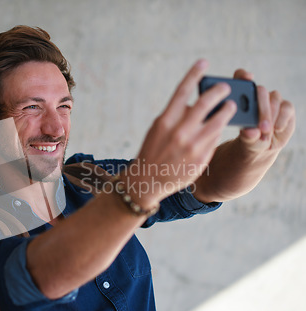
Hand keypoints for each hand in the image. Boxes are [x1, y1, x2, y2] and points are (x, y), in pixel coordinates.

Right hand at [128, 59, 236, 207]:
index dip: (194, 74)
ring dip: (226, 111)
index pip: (183, 91)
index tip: (204, 62)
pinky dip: (217, 132)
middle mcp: (180, 131)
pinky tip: (217, 128)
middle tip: (225, 88)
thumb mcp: (158, 129)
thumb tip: (198, 104)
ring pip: (218, 122)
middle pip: (206, 103)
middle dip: (219, 92)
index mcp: (165, 120)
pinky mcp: (202, 158)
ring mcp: (193, 146)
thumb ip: (176, 115)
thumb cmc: (153, 150)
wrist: (148, 180)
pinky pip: (215, 139)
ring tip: (230, 106)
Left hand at [233, 69, 294, 155]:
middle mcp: (258, 96)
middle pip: (260, 91)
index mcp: (242, 98)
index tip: (248, 78)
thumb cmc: (249, 140)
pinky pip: (286, 108)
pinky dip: (282, 118)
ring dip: (271, 116)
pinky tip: (277, 128)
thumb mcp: (246, 140)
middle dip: (261, 108)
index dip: (243, 76)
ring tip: (266, 132)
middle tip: (260, 126)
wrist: (263, 147)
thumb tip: (251, 131)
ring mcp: (273, 100)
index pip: (241, 79)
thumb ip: (247, 136)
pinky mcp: (286, 107)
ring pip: (274, 99)